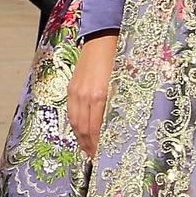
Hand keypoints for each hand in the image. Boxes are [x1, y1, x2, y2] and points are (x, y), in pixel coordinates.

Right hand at [68, 31, 117, 157]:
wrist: (103, 38)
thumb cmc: (119, 60)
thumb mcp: (124, 84)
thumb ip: (119, 106)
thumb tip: (118, 127)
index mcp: (100, 97)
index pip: (96, 130)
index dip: (98, 145)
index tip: (103, 156)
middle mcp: (85, 97)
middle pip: (84, 129)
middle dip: (89, 146)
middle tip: (95, 158)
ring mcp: (76, 92)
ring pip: (75, 122)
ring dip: (81, 138)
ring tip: (88, 149)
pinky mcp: (71, 88)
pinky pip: (71, 112)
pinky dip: (75, 125)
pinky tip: (80, 131)